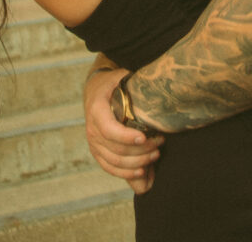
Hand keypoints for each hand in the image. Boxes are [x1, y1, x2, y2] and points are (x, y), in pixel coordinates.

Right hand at [83, 65, 163, 193]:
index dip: (127, 137)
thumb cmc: (112, 84)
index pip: (109, 130)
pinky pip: (110, 168)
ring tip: (155, 154)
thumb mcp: (121, 78)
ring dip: (138, 162)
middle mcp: (92, 129)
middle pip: (116, 149)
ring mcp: (93, 143)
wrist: (95, 90)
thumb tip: (156, 94)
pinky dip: (127, 173)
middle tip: (159, 143)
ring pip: (116, 162)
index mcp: (96, 109)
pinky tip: (142, 171)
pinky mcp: (97, 152)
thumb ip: (135, 86)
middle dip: (141, 150)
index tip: (145, 137)